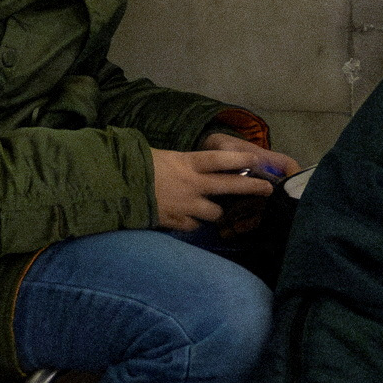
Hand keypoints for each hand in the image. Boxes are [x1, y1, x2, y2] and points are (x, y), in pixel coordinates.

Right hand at [149, 139, 284, 233]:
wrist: (115, 187)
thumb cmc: (137, 166)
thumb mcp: (162, 156)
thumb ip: (182, 162)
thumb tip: (194, 164)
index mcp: (187, 163)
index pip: (221, 159)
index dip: (241, 158)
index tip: (258, 158)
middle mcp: (192, 184)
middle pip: (230, 185)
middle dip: (251, 187)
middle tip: (268, 189)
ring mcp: (186, 206)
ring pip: (215, 213)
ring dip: (215, 211)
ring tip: (211, 208)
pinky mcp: (176, 222)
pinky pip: (194, 226)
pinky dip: (193, 223)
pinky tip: (188, 218)